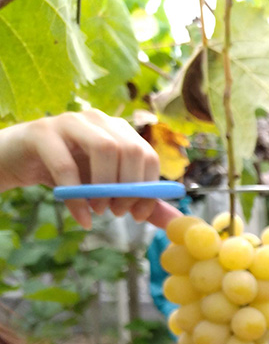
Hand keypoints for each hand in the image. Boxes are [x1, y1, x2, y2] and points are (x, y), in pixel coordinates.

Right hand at [0, 110, 180, 228]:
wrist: (18, 160)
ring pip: (105, 149)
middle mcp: (100, 120)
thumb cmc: (68, 174)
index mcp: (120, 131)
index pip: (148, 156)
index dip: (150, 188)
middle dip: (130, 188)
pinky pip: (66, 164)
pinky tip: (81, 216)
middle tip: (117, 212)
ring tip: (99, 209)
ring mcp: (71, 121)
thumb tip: (175, 222)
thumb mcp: (107, 188)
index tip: (139, 215)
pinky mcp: (43, 131)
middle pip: (131, 150)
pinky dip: (77, 196)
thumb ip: (138, 201)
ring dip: (106, 187)